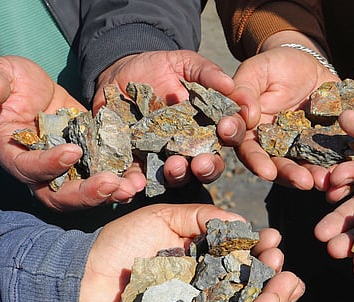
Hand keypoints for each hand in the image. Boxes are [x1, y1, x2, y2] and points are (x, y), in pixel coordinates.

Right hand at [0, 56, 138, 210]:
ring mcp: (64, 166)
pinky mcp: (85, 155)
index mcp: (10, 152)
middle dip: (86, 194)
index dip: (48, 165)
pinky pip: (102, 172)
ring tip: (132, 186)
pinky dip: (121, 177)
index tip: (72, 151)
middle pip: (59, 195)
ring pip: (84, 191)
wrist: (20, 86)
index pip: (27, 168)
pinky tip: (140, 174)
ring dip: (110, 193)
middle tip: (112, 184)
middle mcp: (37, 168)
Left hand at [78, 203, 287, 301]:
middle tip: (281, 264)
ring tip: (282, 294)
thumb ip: (197, 217)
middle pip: (243, 278)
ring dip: (261, 301)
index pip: (236, 249)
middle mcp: (201, 281)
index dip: (258, 245)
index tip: (274, 241)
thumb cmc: (118, 244)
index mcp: (198, 254)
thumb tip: (239, 221)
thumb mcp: (160, 218)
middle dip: (266, 271)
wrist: (81, 281)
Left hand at [95, 50, 246, 186]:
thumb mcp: (185, 64)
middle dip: (208, 167)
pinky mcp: (137, 162)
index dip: (233, 132)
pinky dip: (136, 185)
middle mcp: (192, 148)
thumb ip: (207, 73)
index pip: (229, 134)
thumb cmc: (160, 68)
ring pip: (178, 177)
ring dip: (178, 176)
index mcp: (210, 126)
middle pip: (209, 166)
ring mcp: (165, 158)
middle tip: (202, 163)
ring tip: (172, 167)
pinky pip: (139, 179)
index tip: (227, 127)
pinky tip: (134, 184)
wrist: (120, 73)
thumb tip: (230, 86)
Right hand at [229, 32, 339, 189]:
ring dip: (315, 176)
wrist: (308, 64)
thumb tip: (246, 115)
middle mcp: (273, 148)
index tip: (265, 171)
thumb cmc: (275, 66)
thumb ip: (245, 90)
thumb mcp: (257, 71)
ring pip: (304, 168)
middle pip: (279, 167)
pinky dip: (336, 167)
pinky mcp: (323, 147)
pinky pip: (329, 159)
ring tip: (326, 181)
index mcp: (251, 133)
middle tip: (304, 182)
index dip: (256, 161)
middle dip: (291, 175)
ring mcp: (299, 150)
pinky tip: (345, 171)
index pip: (249, 150)